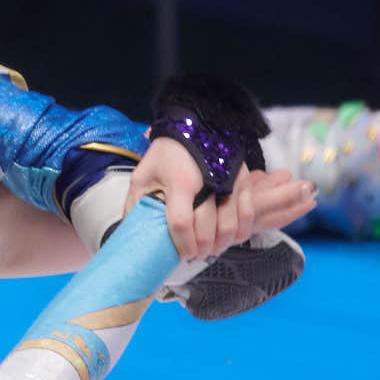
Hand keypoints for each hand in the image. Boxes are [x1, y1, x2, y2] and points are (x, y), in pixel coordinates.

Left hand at [124, 136, 316, 258]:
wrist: (197, 124)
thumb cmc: (167, 153)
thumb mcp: (143, 175)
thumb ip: (136, 204)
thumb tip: (131, 231)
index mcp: (180, 183)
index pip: (182, 224)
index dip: (182, 245)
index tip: (181, 255)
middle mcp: (209, 183)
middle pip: (208, 231)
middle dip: (200, 250)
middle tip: (194, 255)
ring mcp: (230, 182)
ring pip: (230, 228)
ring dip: (219, 245)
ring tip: (210, 249)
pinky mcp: (244, 180)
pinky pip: (248, 215)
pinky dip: (239, 232)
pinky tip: (229, 237)